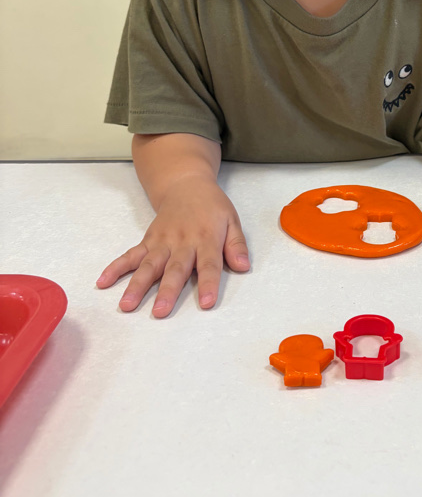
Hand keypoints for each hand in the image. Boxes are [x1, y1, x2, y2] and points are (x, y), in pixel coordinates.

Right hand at [96, 176, 249, 316]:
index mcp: (206, 238)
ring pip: (149, 264)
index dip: (208, 283)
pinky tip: (103, 281)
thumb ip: (236, 245)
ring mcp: (162, 241)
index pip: (209, 264)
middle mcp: (182, 241)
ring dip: (137, 284)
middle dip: (167, 290)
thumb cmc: (211, 207)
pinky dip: (116, 267)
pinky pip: (131, 254)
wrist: (186, 184)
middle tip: (160, 312)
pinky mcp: (148, 240)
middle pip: (175, 268)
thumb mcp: (232, 221)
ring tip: (126, 305)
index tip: (207, 303)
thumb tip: (244, 266)